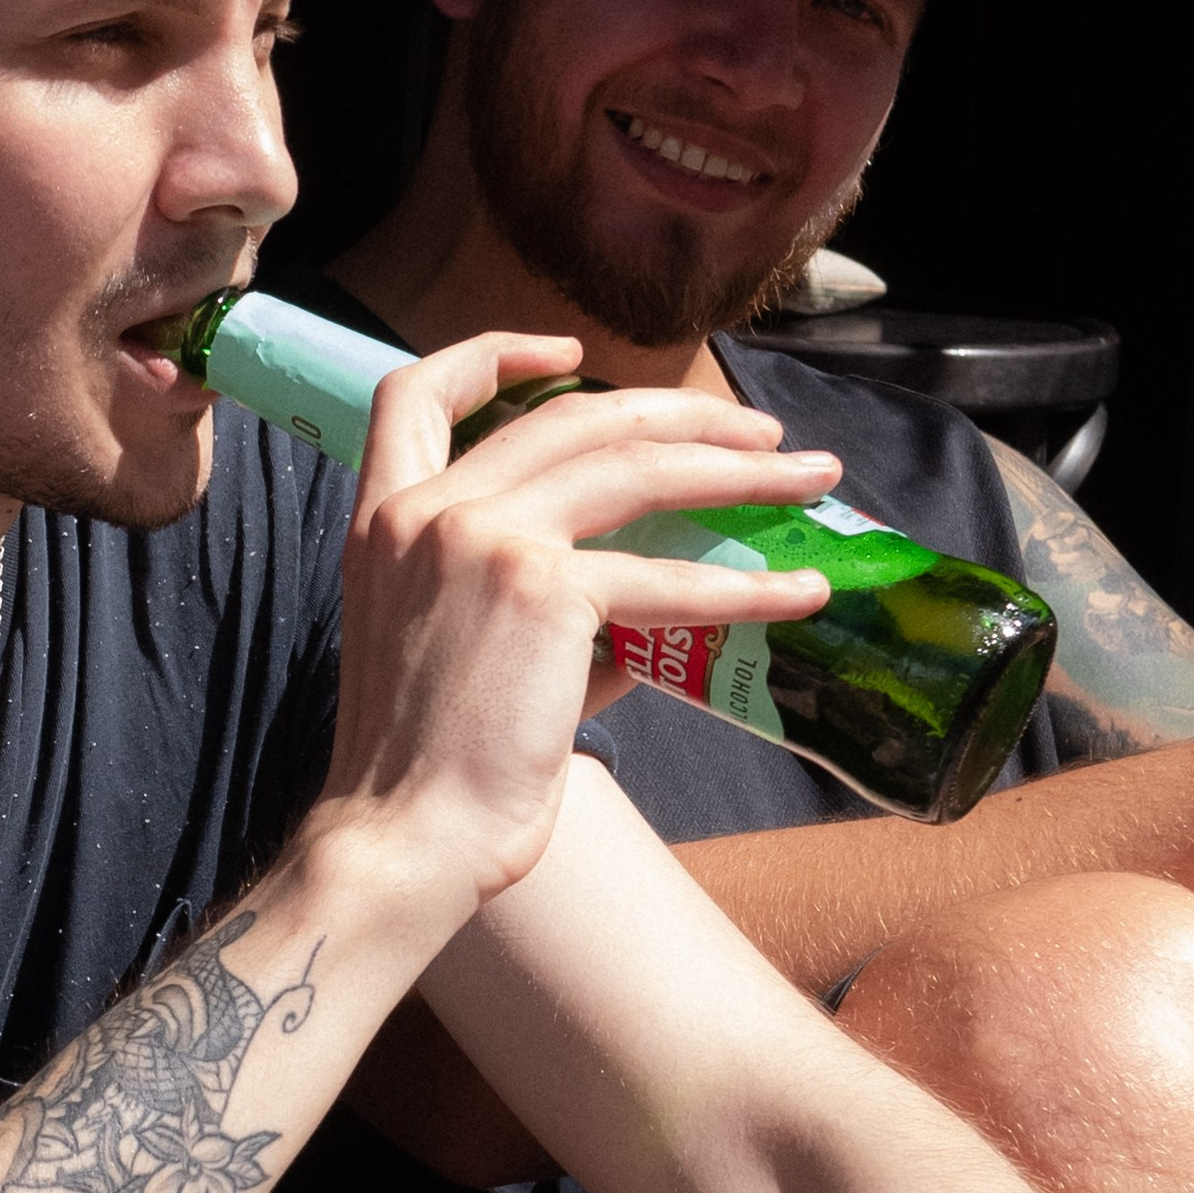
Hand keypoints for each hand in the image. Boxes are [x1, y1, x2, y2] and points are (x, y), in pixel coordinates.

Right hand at [322, 326, 838, 921]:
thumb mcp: (459, 651)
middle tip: (756, 432)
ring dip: (739, 467)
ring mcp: (484, 539)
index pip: (414, 392)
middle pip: (572, 416)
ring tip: (808, 477)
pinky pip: (667, 577)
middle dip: (679, 413)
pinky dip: (747, 586)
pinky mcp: (544, 591)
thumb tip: (650, 611)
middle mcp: (427, 511)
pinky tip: (801, 594)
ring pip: (635, 466)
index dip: (493, 356)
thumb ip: (542, 607)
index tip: (565, 353)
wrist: (403, 838)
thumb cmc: (427, 772)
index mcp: (385, 520)